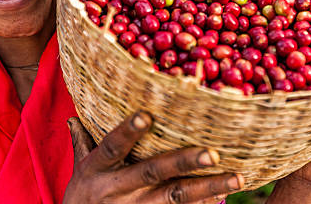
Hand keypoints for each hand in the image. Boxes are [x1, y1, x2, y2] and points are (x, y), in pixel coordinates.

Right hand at [63, 111, 243, 202]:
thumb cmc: (82, 197)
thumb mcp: (79, 168)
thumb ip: (83, 141)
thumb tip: (74, 116)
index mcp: (97, 169)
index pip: (111, 146)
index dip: (127, 132)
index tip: (146, 116)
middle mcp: (117, 188)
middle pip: (153, 172)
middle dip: (184, 161)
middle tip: (213, 152)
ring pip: (175, 197)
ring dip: (208, 188)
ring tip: (236, 178)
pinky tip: (221, 200)